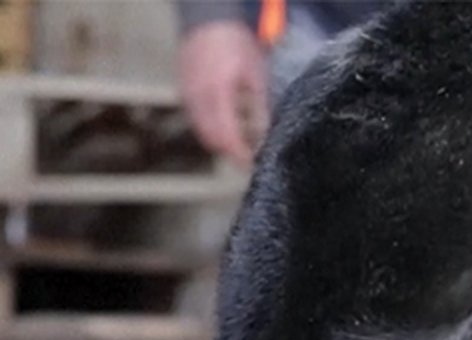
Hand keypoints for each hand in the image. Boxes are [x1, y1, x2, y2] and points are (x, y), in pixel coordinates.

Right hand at [178, 21, 268, 166]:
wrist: (208, 21)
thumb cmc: (237, 46)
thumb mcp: (257, 76)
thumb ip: (260, 109)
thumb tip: (266, 138)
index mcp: (218, 94)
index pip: (226, 136)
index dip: (238, 155)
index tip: (252, 165)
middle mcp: (198, 99)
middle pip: (211, 140)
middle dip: (230, 153)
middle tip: (249, 158)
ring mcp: (187, 97)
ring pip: (202, 132)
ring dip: (220, 143)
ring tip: (242, 144)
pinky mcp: (184, 95)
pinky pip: (196, 121)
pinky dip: (211, 130)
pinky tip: (228, 127)